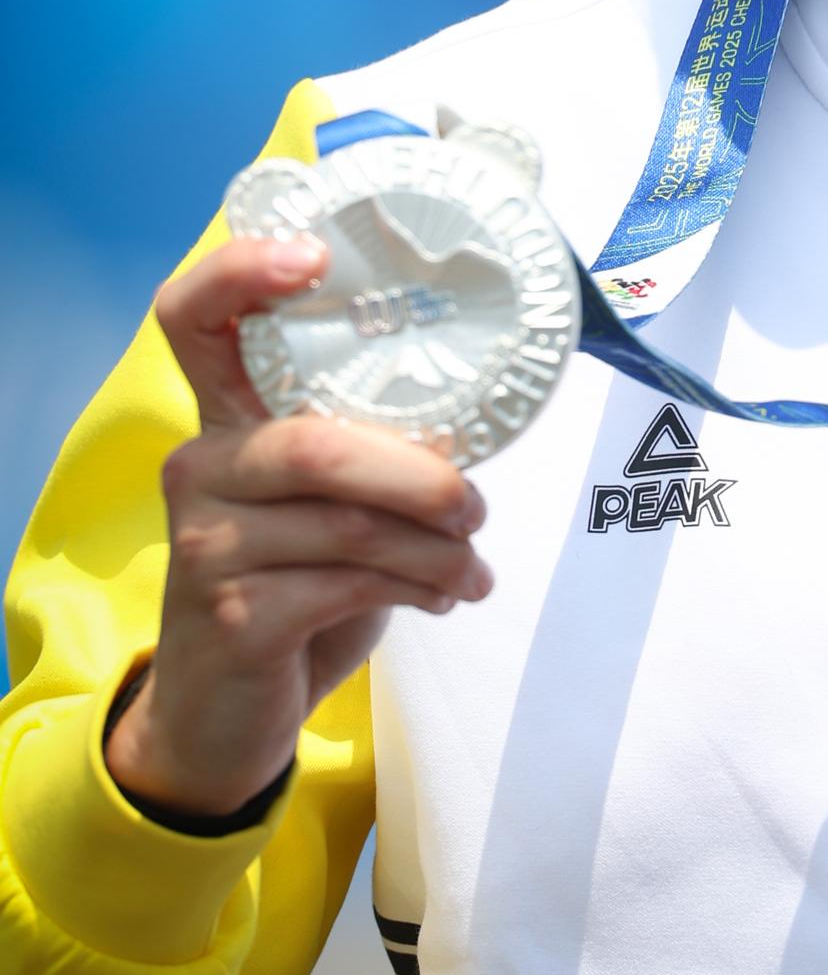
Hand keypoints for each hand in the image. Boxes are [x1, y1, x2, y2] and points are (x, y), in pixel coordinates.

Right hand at [106, 233, 492, 819]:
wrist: (225, 716)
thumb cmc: (293, 588)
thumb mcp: (326, 508)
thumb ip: (370, 453)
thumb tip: (486, 411)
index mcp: (225, 421)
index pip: (194, 318)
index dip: (241, 273)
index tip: (315, 258)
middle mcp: (200, 468)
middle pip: (315, 443)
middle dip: (421, 476)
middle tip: (475, 507)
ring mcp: (205, 543)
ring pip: (347, 525)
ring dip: (437, 549)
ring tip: (473, 567)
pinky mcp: (230, 615)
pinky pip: (348, 585)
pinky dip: (419, 588)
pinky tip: (444, 597)